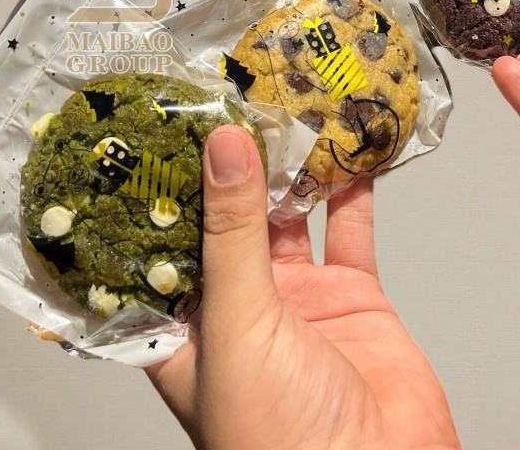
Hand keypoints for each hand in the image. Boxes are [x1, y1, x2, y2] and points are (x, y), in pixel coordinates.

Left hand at [146, 125, 459, 449]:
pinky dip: (354, 189)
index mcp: (188, 325)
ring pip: (293, 216)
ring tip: (294, 112)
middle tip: (240, 103)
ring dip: (296, 168)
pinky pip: (351, 230)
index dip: (165, 185)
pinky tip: (351, 150)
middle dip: (238, 164)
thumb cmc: (281, 441)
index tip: (170, 126)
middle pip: (232, 219)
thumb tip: (223, 150)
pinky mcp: (352, 294)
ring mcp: (299, 298)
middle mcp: (240, 306)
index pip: (165, 240)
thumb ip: (233, 234)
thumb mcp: (238, 325)